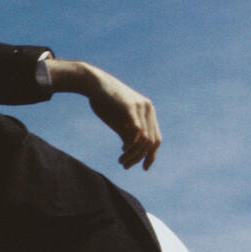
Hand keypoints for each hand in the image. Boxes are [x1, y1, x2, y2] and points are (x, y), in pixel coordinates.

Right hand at [46, 58, 161, 169]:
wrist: (93, 83)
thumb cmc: (105, 102)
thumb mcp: (119, 121)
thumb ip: (128, 134)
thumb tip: (133, 152)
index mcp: (148, 111)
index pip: (156, 139)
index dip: (151, 155)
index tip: (144, 168)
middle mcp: (148, 108)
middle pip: (151, 142)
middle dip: (139, 158)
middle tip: (125, 166)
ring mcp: (140, 107)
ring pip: (144, 140)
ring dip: (133, 154)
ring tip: (122, 162)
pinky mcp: (130, 107)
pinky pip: (137, 132)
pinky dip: (131, 145)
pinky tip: (123, 150)